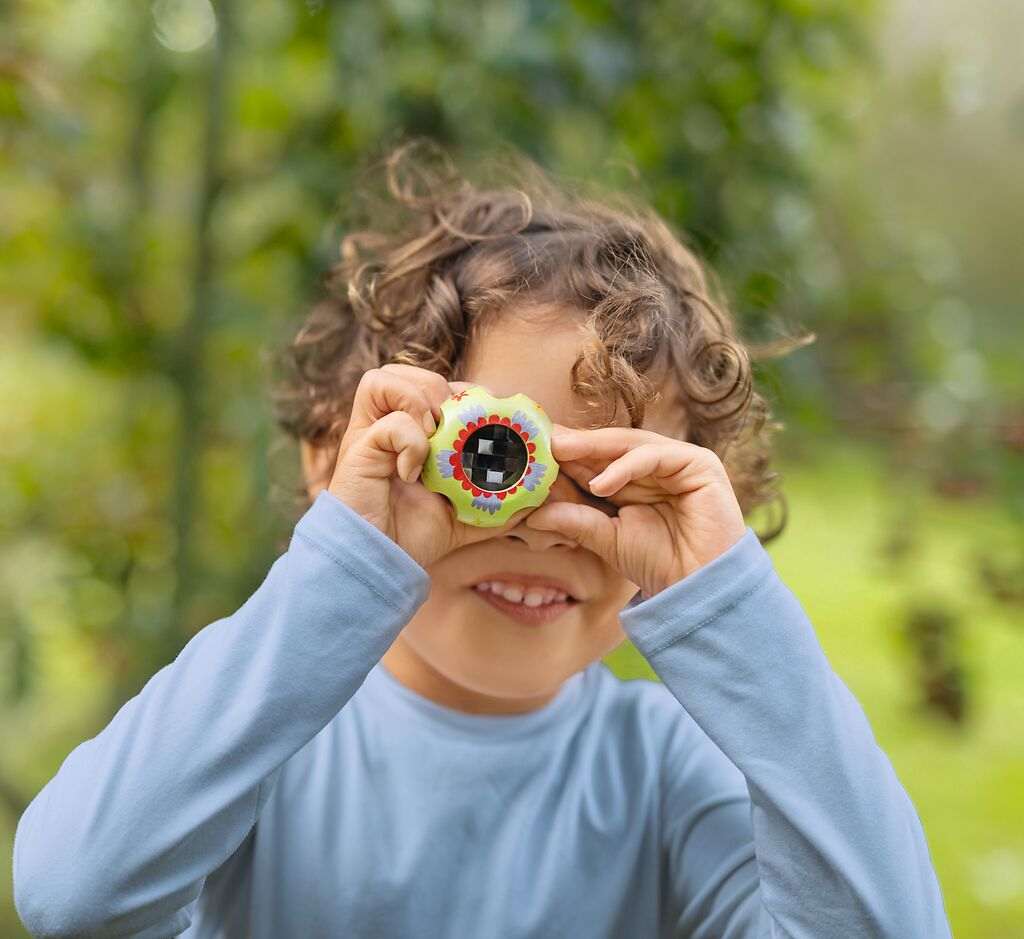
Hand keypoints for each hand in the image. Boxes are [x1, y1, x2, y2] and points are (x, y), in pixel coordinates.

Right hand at [327, 365, 535, 568]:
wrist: (381, 564)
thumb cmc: (417, 536)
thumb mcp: (470, 514)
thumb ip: (501, 500)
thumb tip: (541, 493)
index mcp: (408, 431)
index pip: (433, 382)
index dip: (462, 392)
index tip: (485, 422)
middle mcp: (384, 425)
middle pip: (407, 371)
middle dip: (442, 391)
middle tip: (456, 429)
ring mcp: (368, 435)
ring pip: (386, 378)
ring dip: (419, 403)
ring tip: (433, 439)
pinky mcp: (358, 451)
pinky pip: (390, 423)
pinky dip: (411, 441)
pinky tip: (414, 472)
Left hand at [524, 424, 747, 598]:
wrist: (699, 588)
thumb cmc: (659, 563)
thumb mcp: (607, 538)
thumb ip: (575, 521)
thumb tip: (533, 514)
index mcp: (636, 479)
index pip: (597, 460)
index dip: (566, 457)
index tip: (531, 455)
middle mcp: (657, 465)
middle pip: (610, 447)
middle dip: (574, 446)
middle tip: (540, 443)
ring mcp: (678, 460)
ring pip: (629, 444)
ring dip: (592, 448)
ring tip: (560, 454)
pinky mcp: (699, 463)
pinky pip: (654, 455)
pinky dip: (624, 467)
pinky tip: (599, 484)